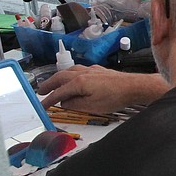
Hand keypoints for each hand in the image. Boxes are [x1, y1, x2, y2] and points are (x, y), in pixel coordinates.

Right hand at [38, 65, 167, 113]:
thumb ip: (75, 104)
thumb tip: (64, 103)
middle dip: (49, 84)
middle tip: (40, 91)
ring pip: (69, 71)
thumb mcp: (92, 106)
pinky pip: (79, 70)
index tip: (42, 105)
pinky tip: (73, 78)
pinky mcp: (99, 71)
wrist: (134, 87)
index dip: (49, 100)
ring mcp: (91, 70)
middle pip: (60, 77)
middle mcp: (83, 73)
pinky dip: (71, 74)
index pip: (59, 92)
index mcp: (79, 82)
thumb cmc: (116, 97)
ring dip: (59, 77)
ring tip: (54, 83)